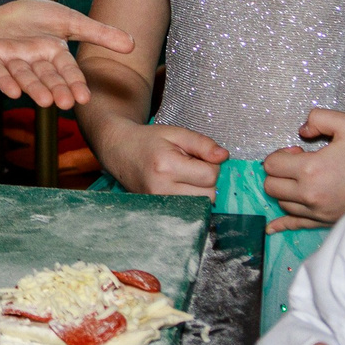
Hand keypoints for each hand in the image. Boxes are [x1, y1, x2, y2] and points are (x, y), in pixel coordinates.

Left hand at [0, 0, 134, 109]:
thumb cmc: (35, 20)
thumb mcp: (69, 21)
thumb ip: (98, 33)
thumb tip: (133, 44)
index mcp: (54, 54)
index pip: (67, 70)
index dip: (74, 83)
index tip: (84, 98)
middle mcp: (34, 62)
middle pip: (46, 77)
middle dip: (56, 89)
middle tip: (66, 103)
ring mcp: (11, 61)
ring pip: (24, 76)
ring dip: (33, 88)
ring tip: (44, 102)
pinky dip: (4, 80)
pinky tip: (11, 91)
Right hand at [94, 117, 225, 197]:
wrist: (120, 150)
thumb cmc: (149, 140)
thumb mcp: (177, 133)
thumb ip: (202, 144)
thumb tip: (224, 157)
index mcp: (167, 166)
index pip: (210, 176)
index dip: (212, 164)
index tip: (199, 157)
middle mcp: (162, 189)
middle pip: (209, 195)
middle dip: (207, 180)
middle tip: (192, 166)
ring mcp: (159, 203)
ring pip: (201, 206)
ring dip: (201, 191)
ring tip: (185, 176)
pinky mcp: (158, 210)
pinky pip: (189, 211)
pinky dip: (192, 200)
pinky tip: (182, 188)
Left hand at [263, 110, 344, 231]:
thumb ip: (318, 118)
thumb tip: (301, 131)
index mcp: (310, 170)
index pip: (271, 165)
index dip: (280, 155)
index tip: (297, 152)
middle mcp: (309, 194)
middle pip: (271, 185)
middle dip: (279, 172)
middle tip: (299, 165)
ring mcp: (316, 211)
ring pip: (282, 203)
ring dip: (286, 190)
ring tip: (305, 180)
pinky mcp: (323, 222)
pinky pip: (295, 225)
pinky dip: (281, 224)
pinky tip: (271, 227)